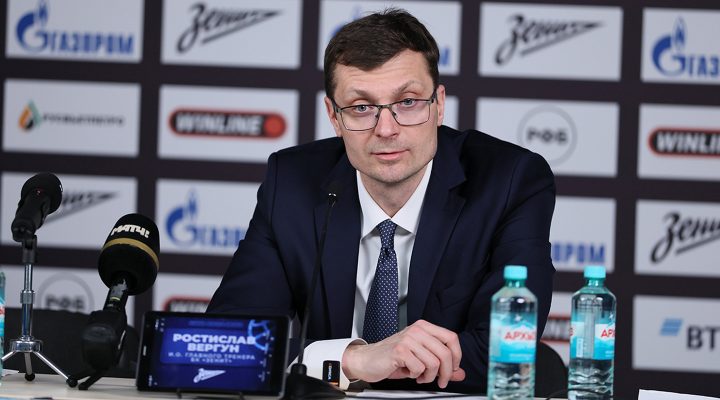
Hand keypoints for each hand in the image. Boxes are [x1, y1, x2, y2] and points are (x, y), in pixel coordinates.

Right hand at [341, 319, 465, 387]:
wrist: (367, 360)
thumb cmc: (392, 358)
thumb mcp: (420, 360)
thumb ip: (441, 365)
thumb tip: (459, 373)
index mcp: (424, 328)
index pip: (451, 338)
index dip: (456, 356)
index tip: (453, 368)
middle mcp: (417, 330)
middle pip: (445, 353)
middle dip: (446, 372)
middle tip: (441, 381)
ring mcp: (408, 339)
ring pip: (433, 363)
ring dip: (428, 376)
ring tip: (419, 376)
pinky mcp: (400, 351)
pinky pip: (419, 368)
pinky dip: (415, 375)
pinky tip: (408, 372)